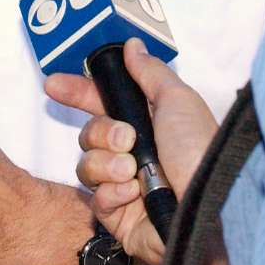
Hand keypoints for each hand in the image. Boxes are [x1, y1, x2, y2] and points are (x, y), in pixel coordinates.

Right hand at [43, 38, 219, 264]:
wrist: (210, 207)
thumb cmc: (199, 151)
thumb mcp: (177, 100)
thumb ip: (149, 72)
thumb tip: (132, 46)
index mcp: (149, 125)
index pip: (103, 104)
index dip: (79, 94)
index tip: (54, 85)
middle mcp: (136, 155)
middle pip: (90, 134)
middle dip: (102, 133)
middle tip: (127, 139)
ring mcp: (126, 187)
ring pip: (87, 166)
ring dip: (107, 164)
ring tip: (132, 172)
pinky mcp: (120, 218)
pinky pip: (96, 199)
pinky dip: (112, 193)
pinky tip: (134, 195)